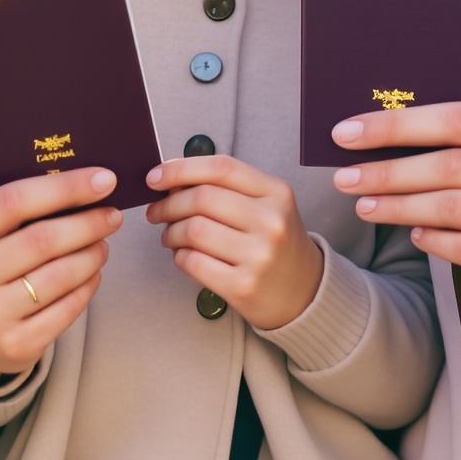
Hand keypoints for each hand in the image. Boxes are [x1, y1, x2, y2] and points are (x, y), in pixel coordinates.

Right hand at [0, 169, 121, 385]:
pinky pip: (66, 309)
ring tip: (102, 244)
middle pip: (42, 240)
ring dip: (91, 255)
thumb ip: (17, 211)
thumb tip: (84, 184)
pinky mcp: (15, 345)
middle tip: (111, 215)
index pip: (12, 201)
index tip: (103, 179)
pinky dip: (87, 287)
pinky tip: (92, 274)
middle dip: (87, 223)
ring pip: (59, 276)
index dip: (63, 187)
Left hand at [145, 154, 323, 330]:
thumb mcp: (266, 205)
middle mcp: (271, 220)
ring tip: (170, 236)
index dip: (180, 169)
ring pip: (193, 230)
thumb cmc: (275, 242)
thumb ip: (227, 187)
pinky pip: (193, 262)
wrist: (305, 292)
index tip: (155, 178)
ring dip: (171, 232)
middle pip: (201, 198)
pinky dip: (179, 256)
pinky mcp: (243, 286)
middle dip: (168, 203)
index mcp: (276, 192)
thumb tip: (172, 180)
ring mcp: (259, 255)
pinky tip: (182, 255)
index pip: (220, 167)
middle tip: (156, 211)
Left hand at [333, 101, 460, 339]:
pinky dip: (430, 239)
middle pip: (451, 163)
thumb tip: (395, 132)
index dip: (400, 123)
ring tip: (365, 205)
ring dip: (398, 204)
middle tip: (345, 174)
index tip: (350, 131)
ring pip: (452, 206)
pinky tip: (411, 233)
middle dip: (388, 168)